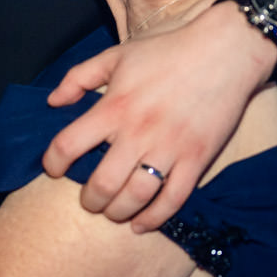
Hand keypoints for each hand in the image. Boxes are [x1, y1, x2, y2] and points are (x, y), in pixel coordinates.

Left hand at [42, 2, 275, 231]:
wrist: (224, 52)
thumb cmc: (167, 52)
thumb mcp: (116, 55)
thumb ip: (78, 77)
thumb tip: (52, 102)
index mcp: (114, 106)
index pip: (68, 145)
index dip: (53, 162)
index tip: (54, 168)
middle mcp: (138, 132)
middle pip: (102, 184)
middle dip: (89, 200)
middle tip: (88, 201)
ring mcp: (169, 149)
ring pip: (135, 198)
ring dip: (118, 213)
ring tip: (113, 212)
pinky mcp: (197, 159)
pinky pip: (173, 200)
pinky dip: (154, 219)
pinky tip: (141, 223)